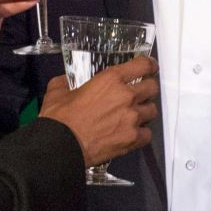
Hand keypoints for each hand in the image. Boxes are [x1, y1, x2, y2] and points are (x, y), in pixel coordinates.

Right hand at [38, 56, 159, 167]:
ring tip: (135, 115)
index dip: (149, 65)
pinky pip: (147, 134)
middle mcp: (127, 96)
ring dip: (144, 110)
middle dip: (148, 88)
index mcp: (111, 79)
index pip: (142, 65)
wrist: (62, 145)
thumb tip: (65, 81)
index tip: (150, 67)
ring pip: (152, 110)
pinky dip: (141, 133)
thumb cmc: (60, 117)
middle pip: (152, 87)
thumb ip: (65, 82)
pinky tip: (132, 133)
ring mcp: (132, 118)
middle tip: (140, 92)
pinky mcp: (133, 139)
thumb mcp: (58, 91)